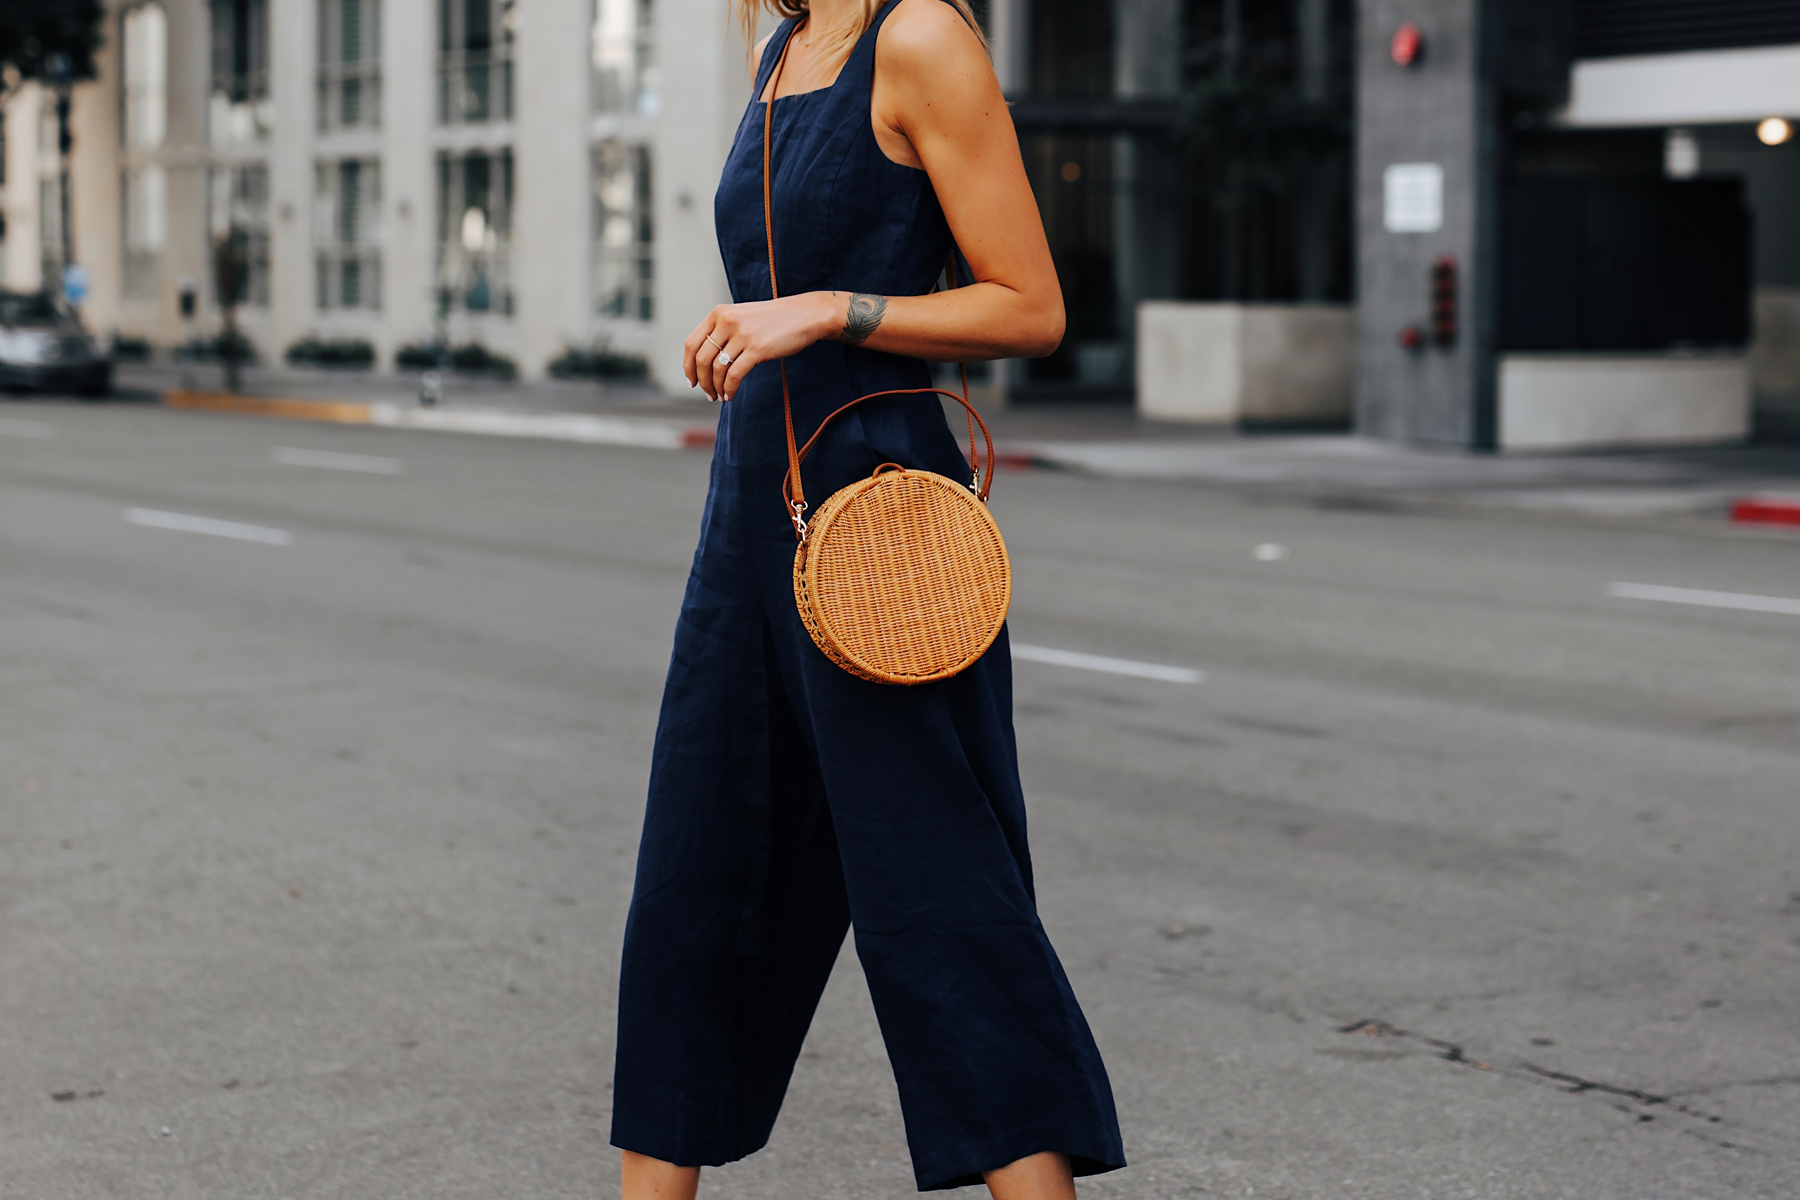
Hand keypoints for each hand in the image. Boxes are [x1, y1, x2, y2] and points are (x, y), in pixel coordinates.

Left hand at [683, 293, 842, 400]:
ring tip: (721, 397)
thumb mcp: (742, 318)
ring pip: (717, 369)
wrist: (804, 315)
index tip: (691, 381)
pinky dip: (729, 389)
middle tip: (708, 394)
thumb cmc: (773, 320)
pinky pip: (734, 375)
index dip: (687, 366)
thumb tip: (704, 363)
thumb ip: (723, 332)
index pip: (691, 343)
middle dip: (702, 381)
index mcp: (719, 313)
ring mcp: (742, 334)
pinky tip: (730, 395)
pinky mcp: (757, 348)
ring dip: (715, 388)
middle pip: (701, 359)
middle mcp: (727, 321)